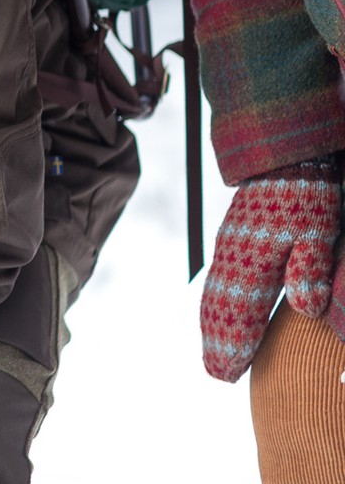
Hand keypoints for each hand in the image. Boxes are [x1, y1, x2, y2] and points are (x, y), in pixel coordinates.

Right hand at [201, 159, 340, 380]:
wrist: (281, 157)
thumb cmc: (306, 194)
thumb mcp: (319, 231)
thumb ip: (309, 269)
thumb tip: (305, 309)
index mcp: (256, 261)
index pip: (241, 313)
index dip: (235, 345)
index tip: (228, 373)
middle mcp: (234, 260)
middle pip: (220, 309)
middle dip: (218, 343)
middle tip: (218, 374)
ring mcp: (229, 250)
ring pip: (214, 295)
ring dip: (211, 326)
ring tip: (212, 352)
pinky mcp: (231, 241)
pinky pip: (215, 280)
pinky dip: (211, 304)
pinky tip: (213, 312)